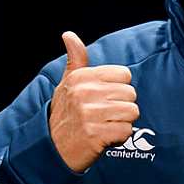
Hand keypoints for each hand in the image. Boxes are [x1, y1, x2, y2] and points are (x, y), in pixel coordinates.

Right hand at [48, 31, 137, 172]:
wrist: (51, 150)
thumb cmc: (65, 114)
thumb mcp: (67, 84)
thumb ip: (75, 60)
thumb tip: (68, 34)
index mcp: (81, 77)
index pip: (125, 75)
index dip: (119, 89)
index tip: (105, 99)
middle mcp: (85, 93)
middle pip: (131, 94)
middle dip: (122, 108)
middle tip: (104, 116)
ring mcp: (90, 114)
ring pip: (132, 112)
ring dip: (122, 123)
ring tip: (104, 126)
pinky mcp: (96, 135)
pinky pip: (126, 131)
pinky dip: (119, 138)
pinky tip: (104, 138)